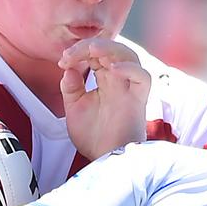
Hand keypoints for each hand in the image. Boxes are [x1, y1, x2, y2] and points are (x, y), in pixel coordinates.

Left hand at [59, 38, 150, 159]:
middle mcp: (119, 81)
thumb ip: (71, 88)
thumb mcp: (75, 108)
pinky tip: (112, 69)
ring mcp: (130, 89)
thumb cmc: (93, 137)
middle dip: (91, 45)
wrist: (104, 159)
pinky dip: (130, 69)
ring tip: (92, 51)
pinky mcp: (139, 100)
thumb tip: (69, 68)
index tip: (63, 61)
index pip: (96, 55)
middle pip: (113, 50)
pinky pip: (143, 78)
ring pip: (130, 57)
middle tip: (71, 54)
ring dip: (111, 49)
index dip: (79, 52)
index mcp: (105, 80)